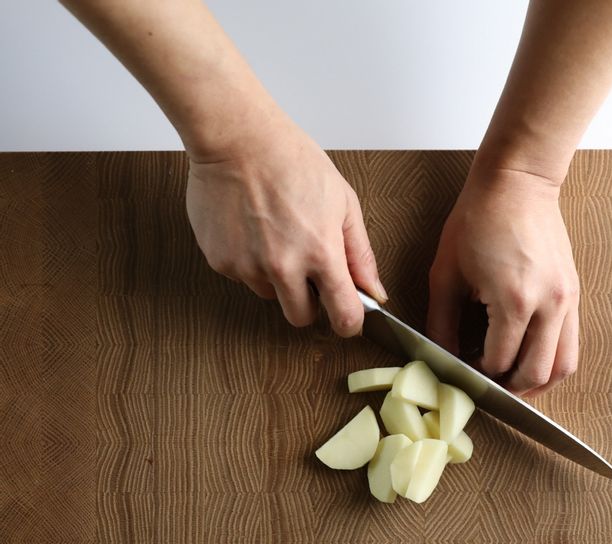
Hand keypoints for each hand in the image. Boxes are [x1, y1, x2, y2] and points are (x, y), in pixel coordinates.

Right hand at [185, 111, 386, 335]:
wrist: (236, 138)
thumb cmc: (292, 161)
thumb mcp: (343, 203)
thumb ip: (360, 254)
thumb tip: (374, 292)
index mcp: (321, 253)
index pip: (343, 316)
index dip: (349, 322)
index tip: (347, 318)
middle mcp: (283, 267)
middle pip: (301, 318)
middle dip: (308, 303)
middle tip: (307, 271)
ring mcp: (248, 266)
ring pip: (270, 295)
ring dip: (277, 278)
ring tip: (276, 235)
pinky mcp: (221, 262)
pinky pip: (243, 277)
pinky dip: (250, 262)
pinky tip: (252, 229)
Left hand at [426, 167, 579, 396]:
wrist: (517, 183)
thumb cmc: (478, 219)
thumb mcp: (445, 274)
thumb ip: (441, 324)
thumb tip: (443, 358)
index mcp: (515, 300)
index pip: (499, 362)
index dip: (477, 373)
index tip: (463, 367)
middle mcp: (549, 304)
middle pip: (537, 374)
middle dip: (509, 387)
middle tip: (487, 382)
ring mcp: (567, 299)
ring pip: (564, 365)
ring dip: (538, 380)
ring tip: (512, 377)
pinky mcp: (574, 293)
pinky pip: (571, 343)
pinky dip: (551, 358)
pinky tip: (527, 353)